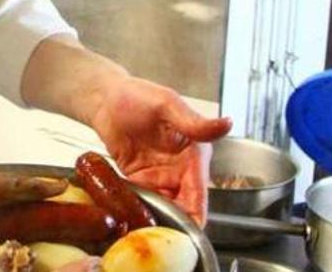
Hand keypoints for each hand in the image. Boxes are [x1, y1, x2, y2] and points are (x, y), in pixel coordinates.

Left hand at [87, 76, 231, 224]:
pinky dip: (141, 208)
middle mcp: (180, 167)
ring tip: (148, 230)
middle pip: (184, 202)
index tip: (194, 229)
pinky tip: (134, 218)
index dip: (197, 209)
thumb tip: (227, 123)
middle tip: (167, 236)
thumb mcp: (167, 105)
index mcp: (194, 151)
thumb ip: (194, 122)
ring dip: (159, 217)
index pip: (199, 187)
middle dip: (179, 221)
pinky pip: (144, 199)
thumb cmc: (138, 95)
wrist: (105, 98)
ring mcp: (160, 175)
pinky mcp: (139, 179)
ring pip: (165, 204)